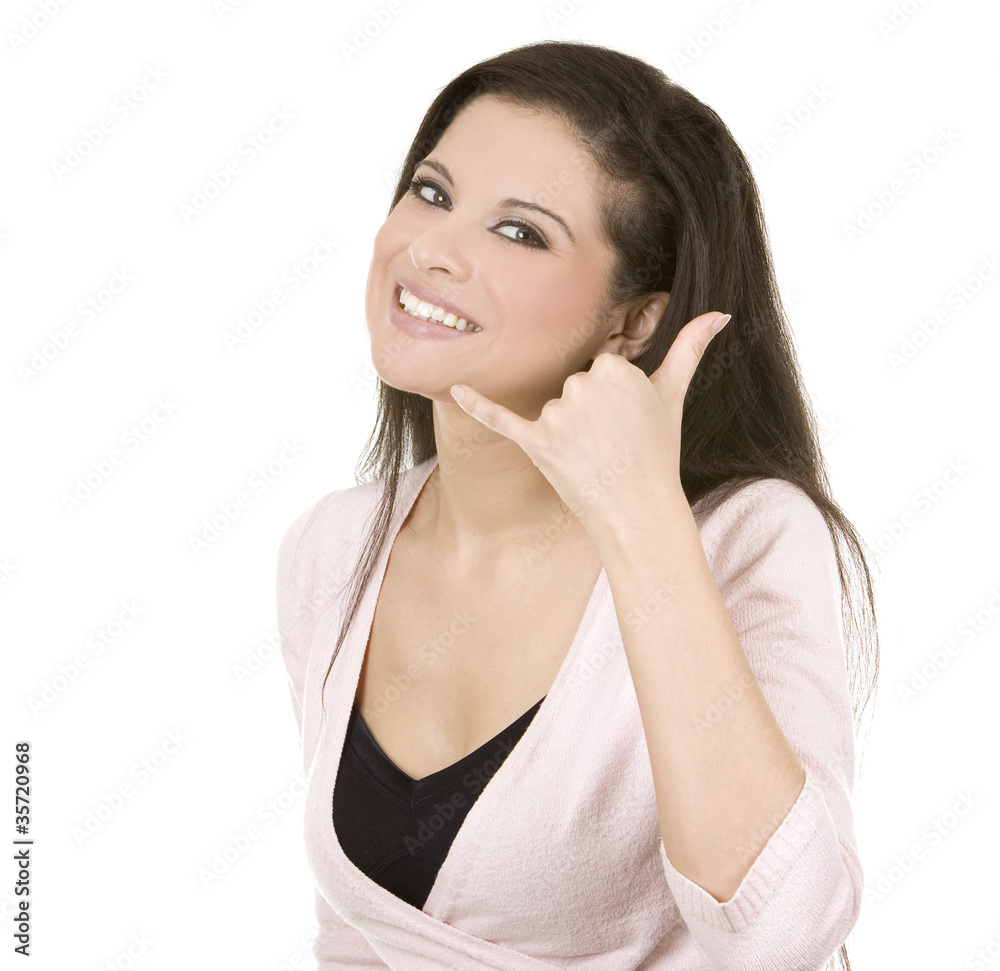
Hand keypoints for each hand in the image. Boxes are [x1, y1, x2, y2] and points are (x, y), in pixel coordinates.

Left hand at [449, 310, 731, 538]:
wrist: (638, 510)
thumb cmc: (657, 453)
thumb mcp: (673, 394)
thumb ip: (689, 348)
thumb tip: (718, 314)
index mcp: (616, 368)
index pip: (599, 366)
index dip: (610, 397)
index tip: (624, 422)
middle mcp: (585, 385)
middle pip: (573, 386)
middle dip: (587, 413)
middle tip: (611, 444)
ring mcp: (560, 415)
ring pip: (552, 408)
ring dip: (566, 432)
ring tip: (593, 458)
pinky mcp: (537, 441)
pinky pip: (500, 418)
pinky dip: (478, 405)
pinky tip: (456, 388)